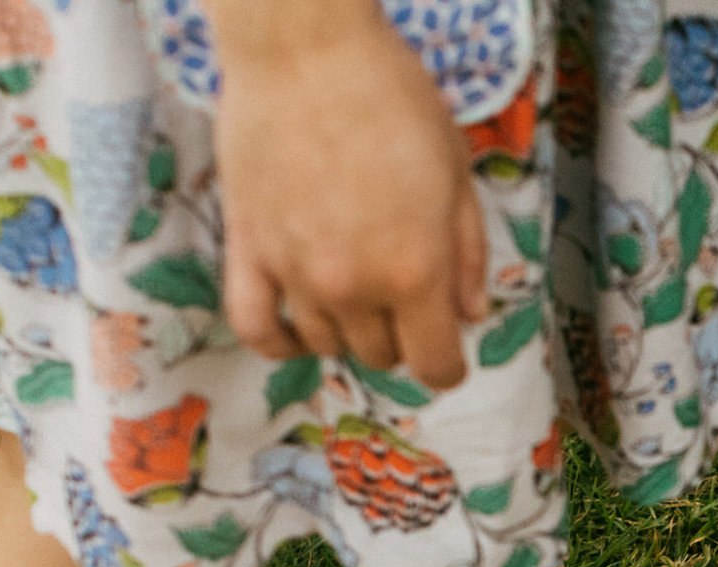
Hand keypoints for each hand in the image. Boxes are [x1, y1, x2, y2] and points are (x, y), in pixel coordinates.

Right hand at [211, 0, 487, 389]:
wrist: (306, 50)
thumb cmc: (393, 98)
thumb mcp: (456, 173)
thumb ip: (467, 254)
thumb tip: (470, 315)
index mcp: (415, 271)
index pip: (436, 365)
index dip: (448, 364)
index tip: (448, 349)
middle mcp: (354, 286)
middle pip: (381, 355)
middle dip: (400, 336)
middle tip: (402, 294)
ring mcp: (294, 272)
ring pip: (324, 344)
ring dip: (346, 330)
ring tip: (355, 289)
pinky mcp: (247, 250)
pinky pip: (255, 327)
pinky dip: (276, 342)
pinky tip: (294, 331)